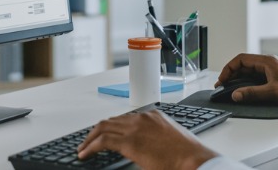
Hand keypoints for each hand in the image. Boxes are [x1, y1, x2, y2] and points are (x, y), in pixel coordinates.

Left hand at [77, 110, 217, 169]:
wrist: (194, 160)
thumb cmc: (187, 155)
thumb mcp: (170, 141)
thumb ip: (155, 140)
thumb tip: (147, 150)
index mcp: (153, 116)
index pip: (125, 119)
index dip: (111, 128)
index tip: (104, 136)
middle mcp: (142, 118)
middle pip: (111, 121)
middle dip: (96, 132)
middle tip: (88, 142)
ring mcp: (135, 128)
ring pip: (103, 128)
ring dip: (90, 139)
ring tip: (83, 149)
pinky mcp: (130, 142)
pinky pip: (103, 142)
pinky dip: (91, 147)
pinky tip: (85, 154)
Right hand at [216, 54, 277, 106]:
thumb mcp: (273, 92)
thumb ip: (252, 93)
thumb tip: (236, 94)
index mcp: (266, 61)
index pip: (241, 59)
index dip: (228, 69)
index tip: (222, 80)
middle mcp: (268, 63)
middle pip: (244, 65)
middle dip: (231, 74)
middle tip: (223, 86)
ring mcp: (272, 69)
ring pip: (250, 71)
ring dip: (240, 79)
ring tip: (231, 89)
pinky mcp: (276, 76)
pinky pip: (257, 76)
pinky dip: (248, 82)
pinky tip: (246, 91)